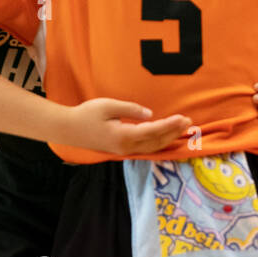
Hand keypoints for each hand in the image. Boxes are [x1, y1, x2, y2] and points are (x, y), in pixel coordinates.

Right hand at [63, 98, 191, 156]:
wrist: (68, 129)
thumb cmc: (86, 114)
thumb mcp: (108, 106)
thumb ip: (131, 110)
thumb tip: (150, 115)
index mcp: (124, 136)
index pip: (153, 131)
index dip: (170, 125)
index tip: (183, 118)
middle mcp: (126, 147)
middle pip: (156, 142)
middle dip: (174, 132)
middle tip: (189, 122)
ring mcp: (124, 150)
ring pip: (152, 148)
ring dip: (168, 138)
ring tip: (182, 129)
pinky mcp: (121, 150)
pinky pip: (145, 148)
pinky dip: (159, 143)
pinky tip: (165, 137)